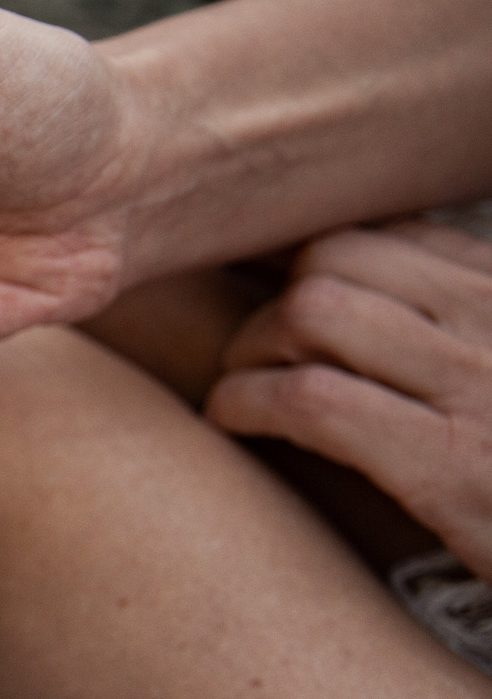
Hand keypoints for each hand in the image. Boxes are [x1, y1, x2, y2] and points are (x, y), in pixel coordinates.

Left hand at [209, 221, 491, 579]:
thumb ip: (456, 325)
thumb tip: (349, 296)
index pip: (388, 234)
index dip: (304, 260)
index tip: (266, 296)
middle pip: (333, 259)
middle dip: (267, 300)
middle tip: (252, 358)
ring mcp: (480, 387)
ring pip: (311, 312)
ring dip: (248, 350)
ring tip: (240, 393)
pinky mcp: (449, 465)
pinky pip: (310, 400)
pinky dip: (245, 401)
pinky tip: (231, 421)